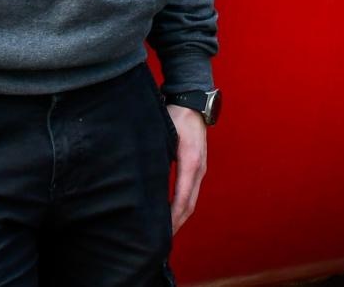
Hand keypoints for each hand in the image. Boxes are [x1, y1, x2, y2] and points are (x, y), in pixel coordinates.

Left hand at [165, 104, 207, 233]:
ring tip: (165, 232)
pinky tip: (171, 213)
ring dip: (179, 218)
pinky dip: (182, 206)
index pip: (182, 197)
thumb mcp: (163, 133)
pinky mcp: (197, 167)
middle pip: (189, 204)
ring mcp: (200, 168)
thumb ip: (156, 154)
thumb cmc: (175, 115)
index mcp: (189, 162)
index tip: (162, 232)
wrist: (193, 101)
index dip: (172, 217)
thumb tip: (143, 175)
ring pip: (191, 200)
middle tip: (160, 241)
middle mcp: (198, 168)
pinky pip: (190, 192)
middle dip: (176, 224)